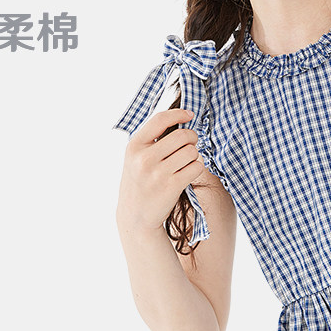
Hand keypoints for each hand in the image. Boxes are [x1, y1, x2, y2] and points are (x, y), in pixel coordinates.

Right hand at [116, 108, 205, 233]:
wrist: (136, 216)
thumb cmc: (140, 182)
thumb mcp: (135, 158)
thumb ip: (152, 140)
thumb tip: (180, 120)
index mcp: (134, 146)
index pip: (159, 120)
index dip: (178, 114)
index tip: (189, 114)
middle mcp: (144, 158)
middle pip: (183, 136)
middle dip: (191, 138)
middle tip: (189, 145)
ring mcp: (158, 173)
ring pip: (192, 151)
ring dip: (194, 156)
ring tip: (184, 163)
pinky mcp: (172, 186)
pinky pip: (196, 167)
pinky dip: (196, 168)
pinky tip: (187, 173)